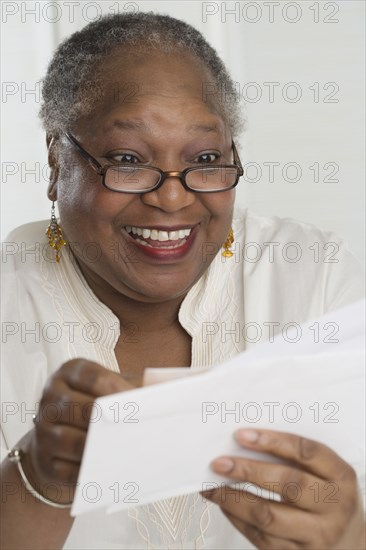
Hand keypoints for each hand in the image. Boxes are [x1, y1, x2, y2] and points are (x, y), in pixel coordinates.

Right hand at [25, 358, 132, 503]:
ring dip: (102, 449)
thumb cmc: (96, 408)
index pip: (94, 377)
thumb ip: (134, 385)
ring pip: (72, 441)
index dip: (119, 389)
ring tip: (130, 452)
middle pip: (82, 409)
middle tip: (141, 430)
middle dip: (112, 421)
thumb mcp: (111, 388)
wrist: (60, 438)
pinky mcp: (44, 461)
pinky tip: (112, 472)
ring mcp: (42, 430)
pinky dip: (91, 473)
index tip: (142, 401)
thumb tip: (171, 388)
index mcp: (70, 373)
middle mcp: (51, 397)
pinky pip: (68, 471)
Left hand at [202, 429, 364, 548]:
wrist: (351, 544)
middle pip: (287, 484)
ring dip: (234, 498)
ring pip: (268, 515)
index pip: (306, 452)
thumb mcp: (326, 475)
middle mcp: (334, 506)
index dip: (272, 441)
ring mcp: (318, 535)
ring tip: (213, 485)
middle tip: (220, 462)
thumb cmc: (330, 499)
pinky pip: (261, 538)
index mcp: (341, 476)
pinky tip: (225, 506)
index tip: (242, 435)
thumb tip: (246, 442)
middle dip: (248, 471)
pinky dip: (237, 519)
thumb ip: (296, 458)